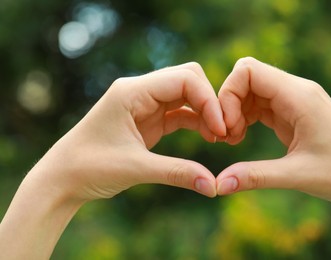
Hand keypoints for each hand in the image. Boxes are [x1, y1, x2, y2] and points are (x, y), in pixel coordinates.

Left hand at [32, 62, 225, 200]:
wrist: (64, 178)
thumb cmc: (89, 168)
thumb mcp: (135, 168)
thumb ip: (177, 173)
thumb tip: (213, 187)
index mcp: (132, 91)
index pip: (183, 79)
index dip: (208, 100)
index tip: (220, 128)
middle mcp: (140, 91)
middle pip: (188, 79)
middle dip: (210, 101)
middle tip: (223, 130)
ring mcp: (145, 104)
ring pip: (186, 95)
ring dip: (205, 112)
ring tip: (219, 137)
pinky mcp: (149, 119)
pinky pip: (179, 113)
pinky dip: (196, 121)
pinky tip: (208, 137)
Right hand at [216, 57, 330, 224]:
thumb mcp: (298, 175)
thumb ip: (256, 176)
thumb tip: (220, 184)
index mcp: (299, 96)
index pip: (248, 70)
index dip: (228, 94)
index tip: (226, 127)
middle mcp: (295, 91)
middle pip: (245, 78)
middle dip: (228, 104)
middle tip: (226, 136)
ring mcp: (293, 101)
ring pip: (250, 91)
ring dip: (234, 112)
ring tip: (233, 140)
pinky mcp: (291, 113)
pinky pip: (259, 105)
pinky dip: (244, 118)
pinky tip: (241, 138)